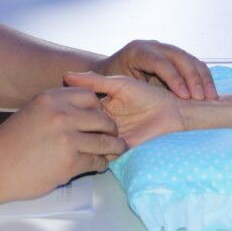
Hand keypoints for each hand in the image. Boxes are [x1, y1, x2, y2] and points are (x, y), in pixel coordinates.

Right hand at [0, 87, 125, 203]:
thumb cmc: (7, 145)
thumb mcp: (31, 112)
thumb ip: (55, 109)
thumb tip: (81, 111)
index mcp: (51, 98)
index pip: (90, 96)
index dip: (98, 109)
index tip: (98, 119)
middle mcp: (61, 114)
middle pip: (102, 118)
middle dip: (110, 129)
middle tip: (113, 137)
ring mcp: (67, 138)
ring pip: (105, 141)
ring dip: (113, 148)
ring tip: (115, 151)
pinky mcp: (69, 162)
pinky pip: (96, 161)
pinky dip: (101, 164)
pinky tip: (99, 165)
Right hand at [64, 72, 184, 147]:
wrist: (172, 114)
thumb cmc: (148, 95)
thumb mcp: (119, 85)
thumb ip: (95, 81)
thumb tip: (66, 75)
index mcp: (98, 106)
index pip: (75, 110)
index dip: (67, 108)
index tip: (59, 104)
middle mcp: (100, 124)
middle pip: (79, 128)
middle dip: (74, 124)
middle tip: (74, 119)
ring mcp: (108, 138)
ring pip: (89, 142)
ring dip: (87, 138)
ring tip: (91, 128)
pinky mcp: (118, 151)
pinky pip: (103, 154)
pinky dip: (100, 149)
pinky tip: (102, 139)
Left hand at [94, 40, 217, 100]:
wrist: (119, 73)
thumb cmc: (114, 83)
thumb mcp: (109, 82)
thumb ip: (99, 84)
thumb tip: (75, 81)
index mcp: (138, 51)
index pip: (160, 62)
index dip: (174, 78)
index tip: (183, 96)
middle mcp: (155, 46)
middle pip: (180, 57)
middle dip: (192, 78)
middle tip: (201, 98)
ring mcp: (168, 49)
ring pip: (191, 60)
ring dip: (203, 79)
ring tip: (210, 98)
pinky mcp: (178, 56)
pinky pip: (196, 64)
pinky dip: (205, 79)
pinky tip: (212, 94)